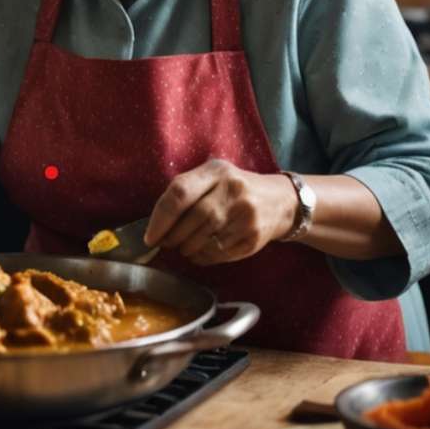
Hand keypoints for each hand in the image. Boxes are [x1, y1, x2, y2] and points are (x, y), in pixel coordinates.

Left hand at [144, 158, 295, 263]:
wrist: (280, 201)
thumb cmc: (234, 189)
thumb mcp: (213, 176)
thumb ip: (186, 191)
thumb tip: (155, 224)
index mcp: (217, 171)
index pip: (180, 192)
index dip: (160, 218)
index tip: (149, 236)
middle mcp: (233, 191)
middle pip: (192, 219)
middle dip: (173, 236)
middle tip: (165, 243)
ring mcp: (246, 216)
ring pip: (205, 239)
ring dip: (186, 248)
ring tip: (182, 247)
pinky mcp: (254, 239)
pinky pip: (219, 254)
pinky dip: (202, 257)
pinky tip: (199, 253)